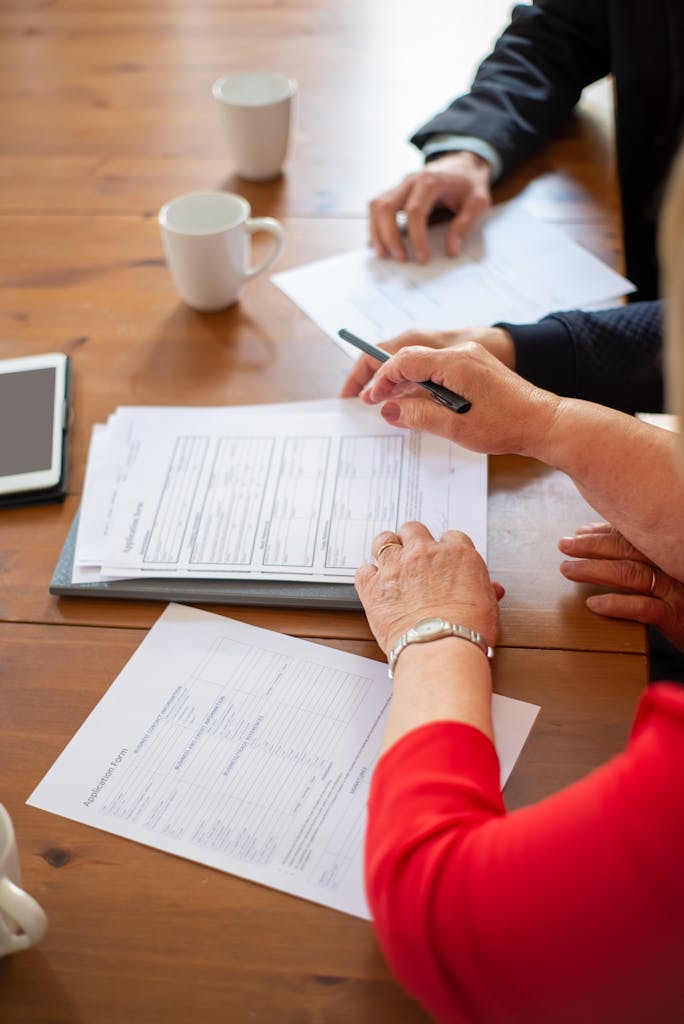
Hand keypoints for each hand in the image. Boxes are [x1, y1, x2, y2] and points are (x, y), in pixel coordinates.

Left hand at [355, 522, 501, 654]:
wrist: (441, 647)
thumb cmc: (467, 631)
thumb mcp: (488, 606)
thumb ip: (485, 590)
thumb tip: (491, 589)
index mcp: (457, 554)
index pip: (450, 537)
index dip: (444, 548)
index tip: (442, 558)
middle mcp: (425, 554)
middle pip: (413, 529)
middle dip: (412, 540)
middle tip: (413, 555)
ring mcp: (396, 567)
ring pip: (384, 540)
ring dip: (386, 547)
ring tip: (388, 559)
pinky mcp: (374, 586)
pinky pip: (364, 570)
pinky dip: (367, 576)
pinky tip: (373, 583)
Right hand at [359, 341, 558, 457]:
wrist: (545, 422)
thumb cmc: (506, 425)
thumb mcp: (455, 427)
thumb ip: (418, 415)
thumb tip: (389, 410)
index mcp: (455, 362)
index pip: (404, 360)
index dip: (382, 379)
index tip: (370, 399)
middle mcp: (462, 353)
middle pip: (413, 357)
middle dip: (388, 378)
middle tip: (370, 400)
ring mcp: (471, 358)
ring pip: (427, 363)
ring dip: (406, 381)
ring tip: (390, 403)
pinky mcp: (478, 368)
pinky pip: (442, 369)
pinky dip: (425, 382)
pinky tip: (418, 400)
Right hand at [369, 152, 491, 263]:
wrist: (464, 163)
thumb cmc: (470, 183)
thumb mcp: (478, 202)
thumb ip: (465, 225)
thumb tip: (451, 249)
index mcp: (431, 181)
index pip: (415, 211)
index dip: (416, 238)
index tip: (423, 258)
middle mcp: (411, 181)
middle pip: (387, 207)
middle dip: (389, 236)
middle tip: (400, 258)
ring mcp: (401, 186)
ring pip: (377, 206)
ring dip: (376, 232)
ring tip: (383, 254)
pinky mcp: (397, 193)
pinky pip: (377, 207)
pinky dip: (375, 226)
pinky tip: (380, 242)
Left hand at [559, 523, 683, 650]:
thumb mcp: (668, 574)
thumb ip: (639, 555)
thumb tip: (595, 535)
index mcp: (669, 552)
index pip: (635, 535)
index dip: (604, 532)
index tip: (578, 532)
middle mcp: (674, 566)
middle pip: (629, 549)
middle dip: (592, 546)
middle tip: (563, 545)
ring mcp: (677, 591)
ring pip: (632, 574)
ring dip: (595, 570)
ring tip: (568, 570)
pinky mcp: (677, 618)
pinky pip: (644, 608)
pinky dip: (616, 604)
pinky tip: (593, 604)